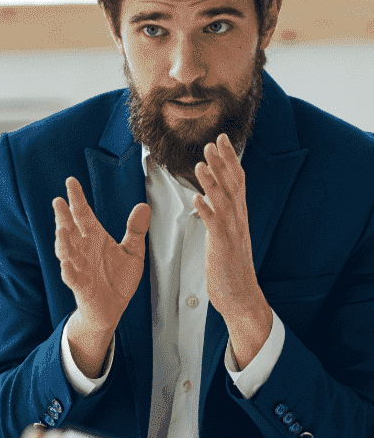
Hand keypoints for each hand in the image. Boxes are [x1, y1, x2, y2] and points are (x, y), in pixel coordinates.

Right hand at [52, 177, 150, 335]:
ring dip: (63, 242)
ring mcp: (79, 267)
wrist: (112, 309)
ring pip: (67, 252)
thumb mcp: (132, 252)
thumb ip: (135, 230)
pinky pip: (72, 278)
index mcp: (94, 238)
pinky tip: (66, 265)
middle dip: (63, 216)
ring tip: (61, 230)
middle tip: (58, 201)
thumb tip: (144, 206)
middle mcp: (83, 250)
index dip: (77, 199)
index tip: (71, 182)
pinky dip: (68, 272)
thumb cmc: (117, 279)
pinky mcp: (80, 286)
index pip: (83, 214)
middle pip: (70, 229)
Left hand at [193, 134, 271, 369]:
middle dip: (222, 162)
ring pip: (223, 201)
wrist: (241, 297)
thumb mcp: (227, 236)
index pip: (236, 181)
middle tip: (212, 141)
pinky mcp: (222, 247)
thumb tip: (210, 198)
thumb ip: (220, 216)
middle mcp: (238, 221)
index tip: (222, 140)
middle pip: (232, 185)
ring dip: (212, 181)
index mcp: (238, 217)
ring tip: (200, 163)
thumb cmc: (231, 269)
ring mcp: (231, 233)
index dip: (229, 160)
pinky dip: (206, 211)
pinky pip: (214, 226)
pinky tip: (196, 198)